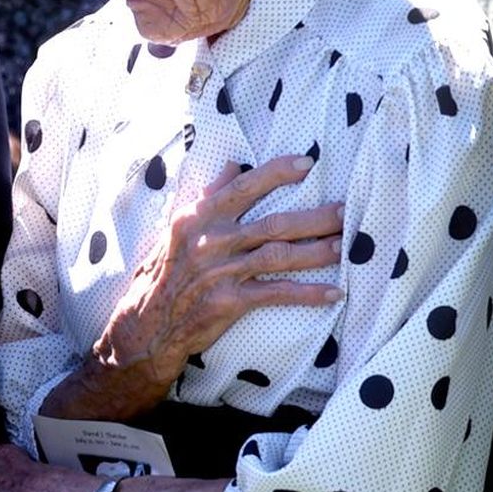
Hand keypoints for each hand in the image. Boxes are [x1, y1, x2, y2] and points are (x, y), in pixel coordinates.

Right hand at [86, 155, 342, 413]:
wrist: (144, 328)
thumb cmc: (162, 276)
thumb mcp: (175, 231)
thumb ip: (206, 196)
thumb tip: (232, 165)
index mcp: (196, 218)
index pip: (241, 188)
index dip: (275, 174)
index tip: (306, 163)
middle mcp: (209, 242)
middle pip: (273, 224)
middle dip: (315, 218)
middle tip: (347, 211)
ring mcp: (219, 272)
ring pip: (279, 256)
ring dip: (318, 252)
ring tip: (347, 246)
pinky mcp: (228, 302)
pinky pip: (276, 293)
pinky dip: (307, 293)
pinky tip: (334, 292)